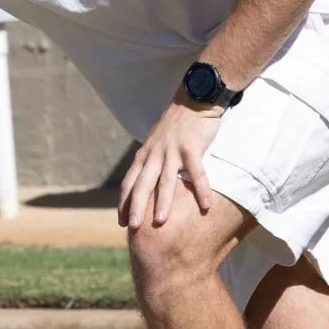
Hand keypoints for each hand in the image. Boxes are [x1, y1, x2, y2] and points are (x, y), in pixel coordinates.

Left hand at [117, 99, 223, 228]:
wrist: (193, 101)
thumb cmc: (175, 125)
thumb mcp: (155, 143)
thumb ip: (149, 163)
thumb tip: (144, 187)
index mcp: (144, 155)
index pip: (129, 182)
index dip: (125, 203)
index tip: (122, 222)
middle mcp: (154, 154)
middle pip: (143, 184)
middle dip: (137, 206)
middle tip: (133, 228)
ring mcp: (172, 151)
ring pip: (166, 180)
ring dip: (163, 202)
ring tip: (160, 222)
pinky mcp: (191, 147)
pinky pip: (197, 172)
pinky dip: (201, 189)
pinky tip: (206, 206)